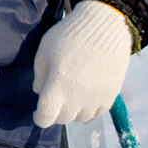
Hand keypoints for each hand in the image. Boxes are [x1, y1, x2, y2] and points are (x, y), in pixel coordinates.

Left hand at [33, 0, 134, 127]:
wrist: (105, 27)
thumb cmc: (69, 36)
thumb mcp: (44, 51)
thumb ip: (39, 76)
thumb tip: (40, 93)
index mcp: (57, 86)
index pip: (44, 118)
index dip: (38, 117)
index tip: (37, 111)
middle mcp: (76, 98)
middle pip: (61, 119)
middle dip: (55, 111)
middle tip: (55, 96)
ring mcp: (94, 100)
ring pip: (79, 119)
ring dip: (72, 111)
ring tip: (70, 93)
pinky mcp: (109, 97)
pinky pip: (95, 114)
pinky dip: (88, 109)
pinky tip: (84, 95)